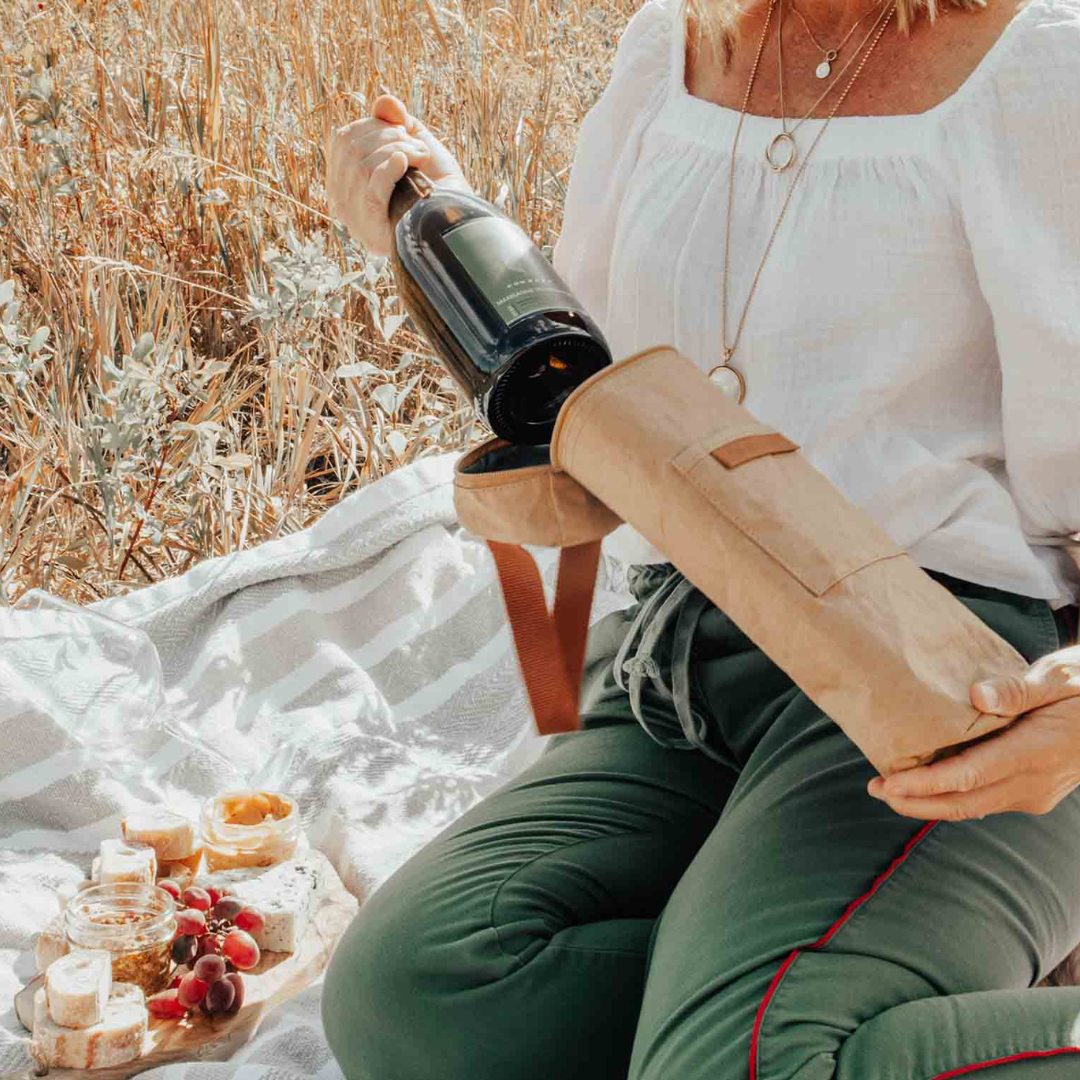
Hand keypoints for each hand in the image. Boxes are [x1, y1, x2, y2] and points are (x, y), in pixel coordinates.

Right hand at [325, 94, 472, 256]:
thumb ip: (396, 121)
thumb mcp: (415, 144)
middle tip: (417, 147)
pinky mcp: (373, 228)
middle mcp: (344, 203)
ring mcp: (356, 219)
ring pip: (362, 164)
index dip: (372, 126)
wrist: (460, 222)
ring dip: (398, 150)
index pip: (343, 140)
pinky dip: (390, 167)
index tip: (403, 133)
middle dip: (388, 136)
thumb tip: (384, 101)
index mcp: (346, 183)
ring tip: (422, 158)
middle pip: (351, 149)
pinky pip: (372, 187)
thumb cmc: (438, 186)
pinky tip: (406, 163)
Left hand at [867, 643, 1079, 819]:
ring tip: (889, 790)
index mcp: (1037, 752)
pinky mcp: (1033, 792)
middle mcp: (1034, 782)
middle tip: (875, 789)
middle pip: (965, 802)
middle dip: (916, 801)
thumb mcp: (1061, 676)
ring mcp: (1035, 792)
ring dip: (931, 802)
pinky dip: (953, 795)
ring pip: (973, 805)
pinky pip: (985, 798)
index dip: (926, 785)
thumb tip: (977, 695)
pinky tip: (926, 784)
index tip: (891, 784)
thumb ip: (1019, 688)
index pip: (970, 776)